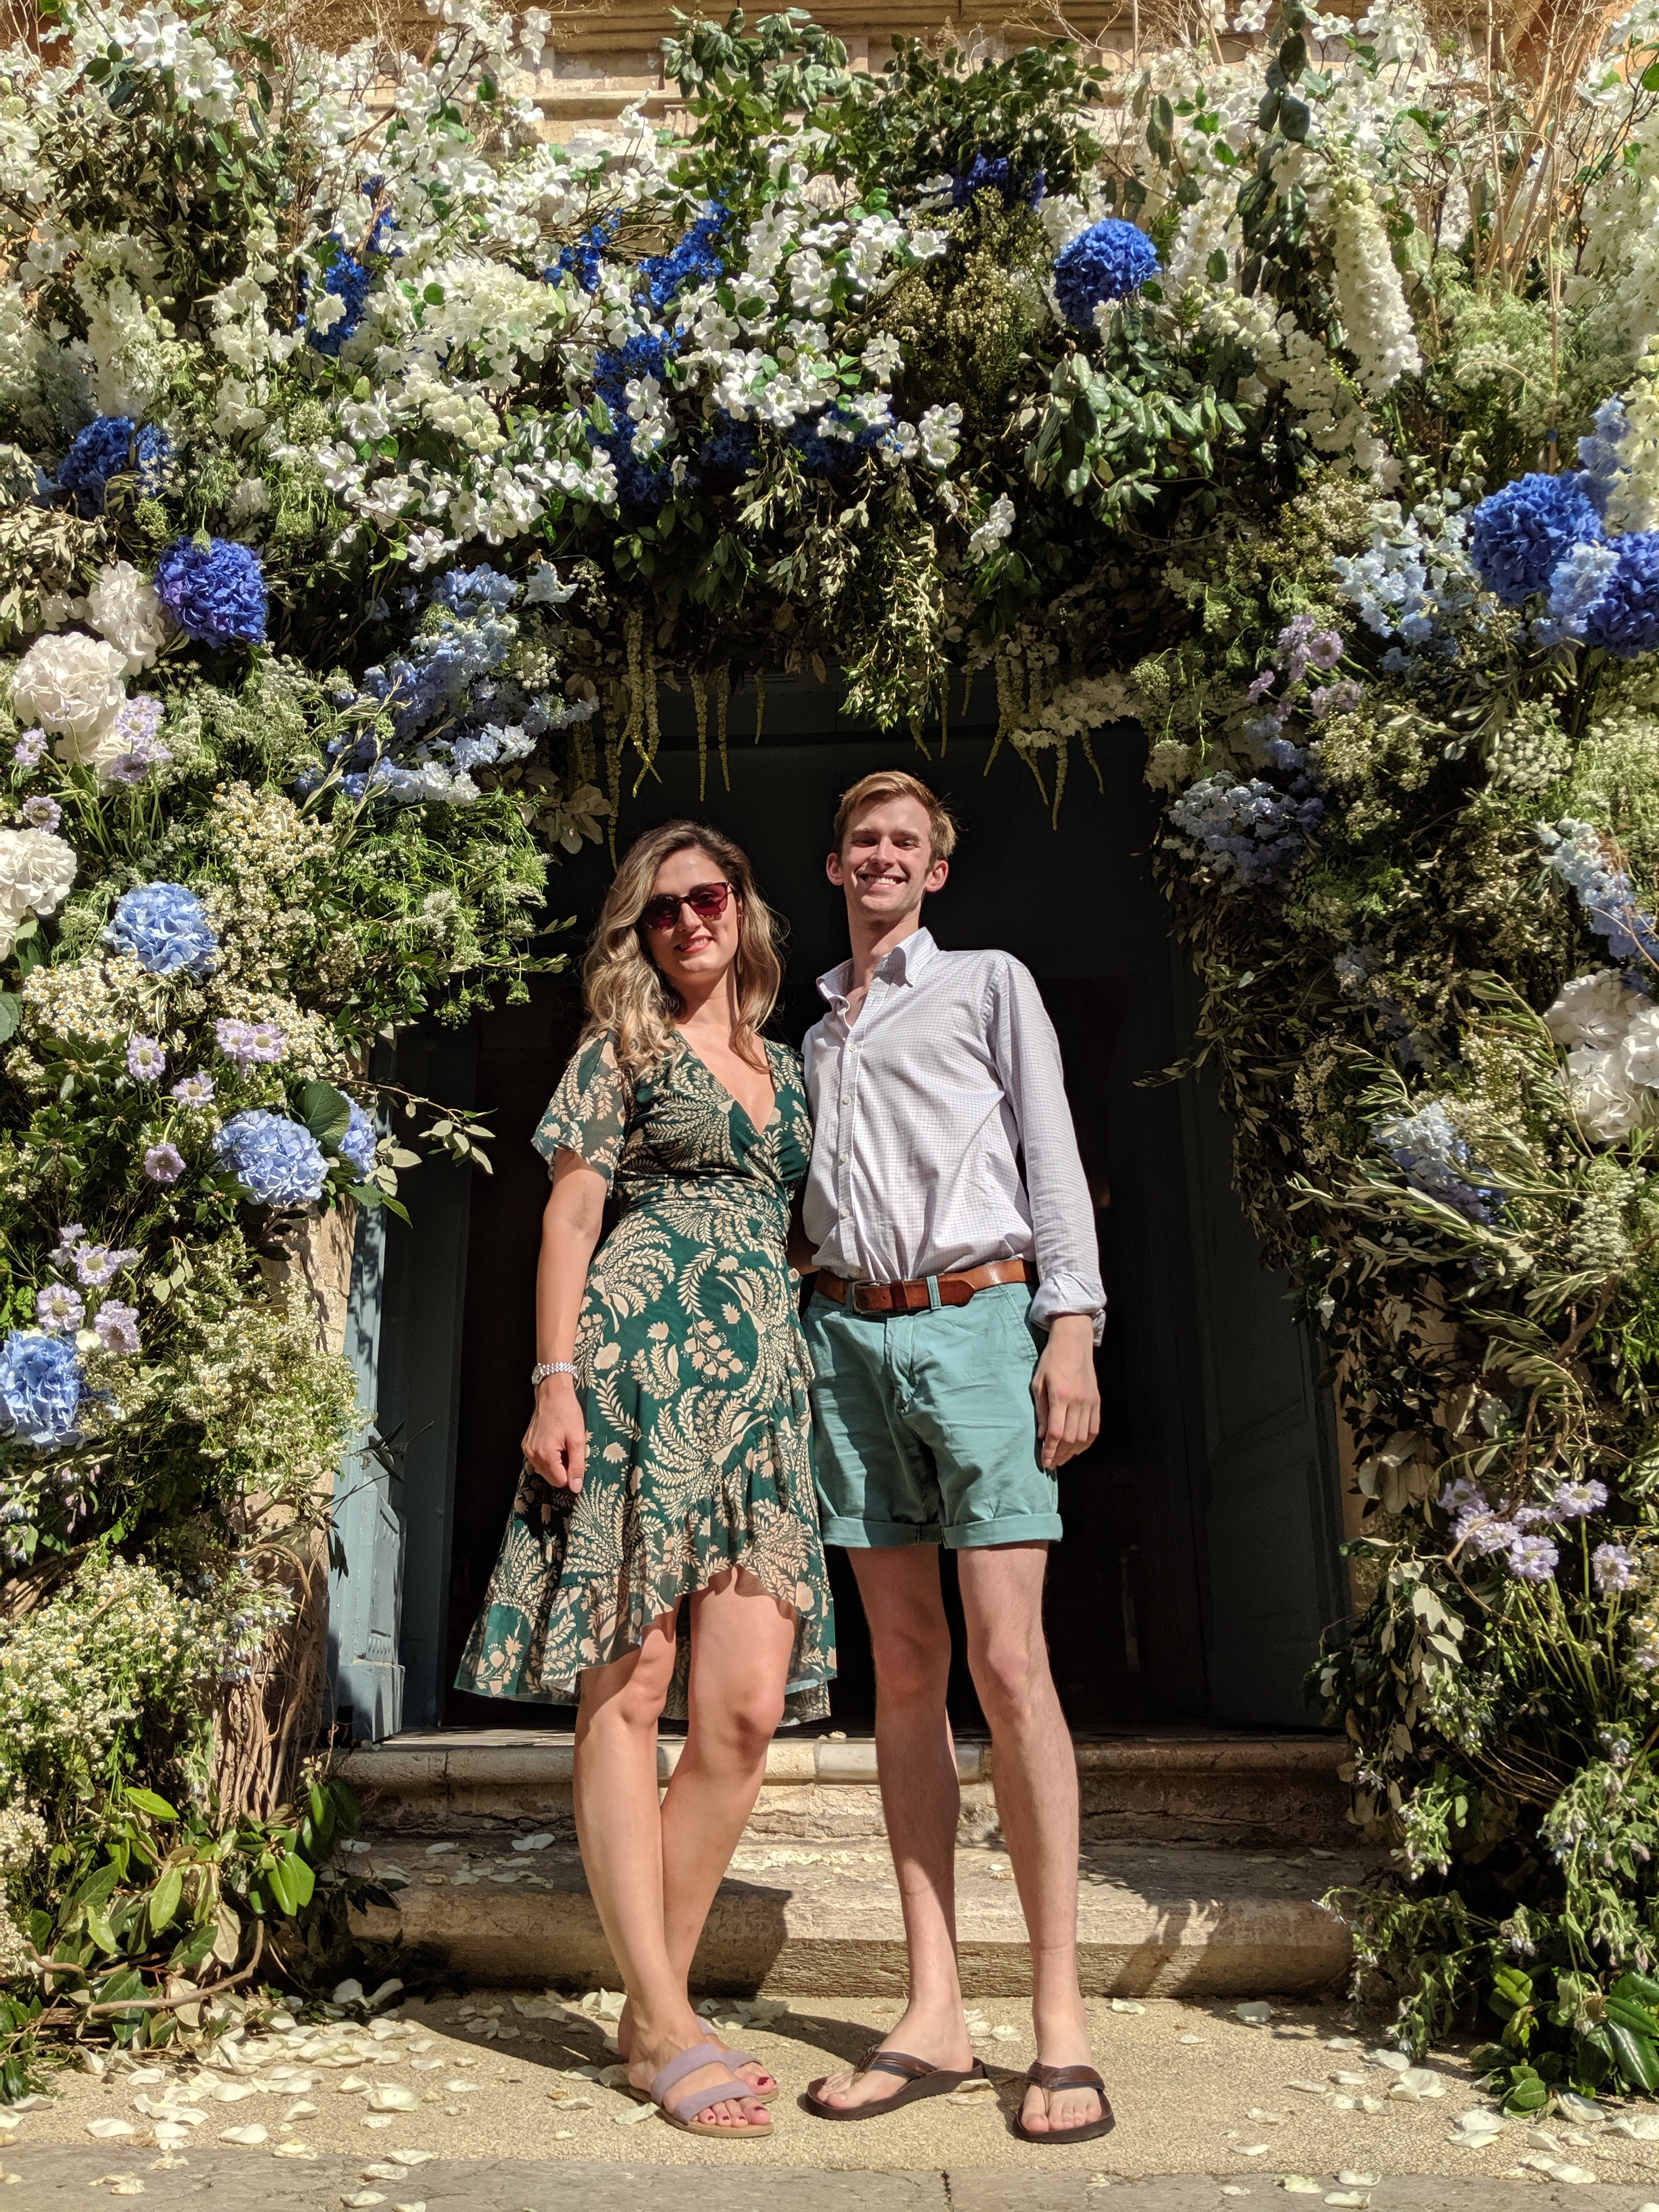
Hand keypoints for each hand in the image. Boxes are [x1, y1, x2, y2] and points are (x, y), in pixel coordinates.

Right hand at [522, 1375, 586, 1493]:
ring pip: (544, 1471)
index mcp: (546, 1454)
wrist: (552, 1394)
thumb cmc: (567, 1413)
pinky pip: (539, 1461)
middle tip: (570, 1451)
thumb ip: (577, 1465)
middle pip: (551, 1478)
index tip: (577, 1460)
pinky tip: (554, 1444)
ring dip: (556, 1464)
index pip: (560, 1481)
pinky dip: (548, 1458)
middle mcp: (533, 1455)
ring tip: (563, 1446)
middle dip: (563, 1470)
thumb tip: (575, 1488)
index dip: (572, 1475)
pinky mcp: (526, 1446)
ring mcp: (527, 1450)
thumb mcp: (578, 1439)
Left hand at [1032, 1314, 1100, 1471]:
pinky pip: (1094, 1428)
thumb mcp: (1038, 1383)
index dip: (1050, 1451)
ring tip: (1062, 1458)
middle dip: (1060, 1455)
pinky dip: (1086, 1442)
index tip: (1045, 1462)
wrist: (1074, 1342)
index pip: (1056, 1432)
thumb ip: (1040, 1410)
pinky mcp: (1097, 1401)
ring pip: (1084, 1436)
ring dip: (1072, 1451)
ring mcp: (1090, 1402)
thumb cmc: (1052, 1360)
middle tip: (1052, 1463)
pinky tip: (1077, 1448)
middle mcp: (1077, 1401)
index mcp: (1060, 1396)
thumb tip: (1041, 1435)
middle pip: (1071, 1438)